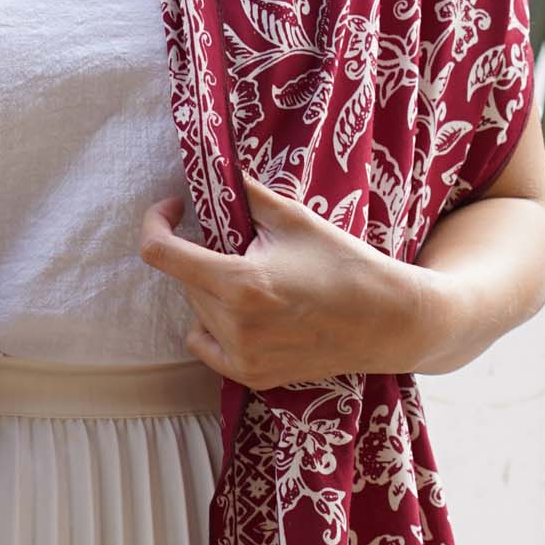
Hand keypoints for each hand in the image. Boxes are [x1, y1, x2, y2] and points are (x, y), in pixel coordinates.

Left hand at [137, 173, 435, 389]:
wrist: (388, 321)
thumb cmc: (344, 263)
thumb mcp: (295, 219)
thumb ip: (246, 194)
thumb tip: (215, 168)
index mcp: (240, 283)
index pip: (161, 253)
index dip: (156, 223)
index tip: (173, 208)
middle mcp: (234, 324)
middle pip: (187, 281)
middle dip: (205, 259)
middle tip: (250, 252)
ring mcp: (241, 356)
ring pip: (197, 311)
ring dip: (213, 292)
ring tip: (262, 286)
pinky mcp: (250, 376)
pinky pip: (205, 344)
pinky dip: (214, 326)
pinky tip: (247, 316)